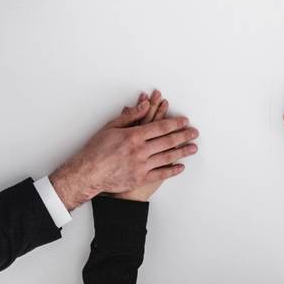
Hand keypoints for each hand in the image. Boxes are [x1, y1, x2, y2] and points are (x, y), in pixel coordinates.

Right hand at [49, 90, 196, 210]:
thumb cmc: (97, 149)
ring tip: (193, 148)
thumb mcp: (111, 127)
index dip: (175, 124)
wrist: (88, 173)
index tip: (185, 121)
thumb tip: (145, 104)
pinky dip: (172, 170)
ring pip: (167, 157)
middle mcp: (140, 151)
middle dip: (183, 136)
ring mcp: (141, 166)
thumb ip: (130, 116)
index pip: (160, 127)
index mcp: (134, 136)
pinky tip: (180, 167)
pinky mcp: (139, 179)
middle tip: (194, 132)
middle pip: (167, 141)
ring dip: (182, 152)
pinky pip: (160, 174)